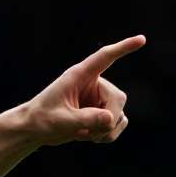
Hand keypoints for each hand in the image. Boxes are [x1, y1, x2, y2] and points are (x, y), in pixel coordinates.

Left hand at [25, 35, 141, 145]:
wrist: (34, 130)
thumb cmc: (41, 119)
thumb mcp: (60, 120)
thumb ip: (85, 119)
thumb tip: (110, 118)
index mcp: (79, 75)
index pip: (104, 58)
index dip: (123, 48)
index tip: (141, 39)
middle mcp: (93, 84)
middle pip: (117, 98)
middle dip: (107, 119)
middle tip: (87, 132)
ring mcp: (99, 98)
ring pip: (119, 114)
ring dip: (104, 130)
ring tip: (82, 134)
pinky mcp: (102, 112)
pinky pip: (118, 123)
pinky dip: (107, 135)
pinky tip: (89, 137)